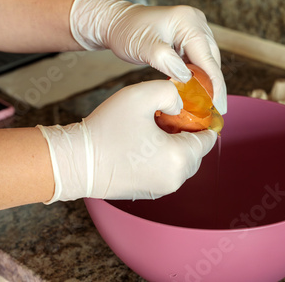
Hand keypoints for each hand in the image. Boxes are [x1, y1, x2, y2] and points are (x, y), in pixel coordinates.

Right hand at [37, 80, 216, 202]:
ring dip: (174, 144)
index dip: (203, 119)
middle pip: (196, 151)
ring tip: (153, 128)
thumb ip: (170, 91)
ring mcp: (162, 188)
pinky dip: (163, 157)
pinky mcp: (149, 192)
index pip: (208, 138)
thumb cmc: (106, 130)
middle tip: (167, 116)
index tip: (190, 107)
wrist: (75, 162)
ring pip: (182, 161)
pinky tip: (143, 143)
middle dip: (187, 132)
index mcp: (180, 158)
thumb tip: (180, 105)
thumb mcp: (140, 95)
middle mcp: (175, 179)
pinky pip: (167, 171)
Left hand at [69, 0, 226, 113]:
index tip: (218, 106)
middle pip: (212, 59)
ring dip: (207, 82)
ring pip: (207, 61)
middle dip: (214, 85)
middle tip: (216, 111)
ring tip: (210, 105)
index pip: (207, 58)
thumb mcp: (143, 47)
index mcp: (188, 22)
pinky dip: (198, 76)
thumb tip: (188, 78)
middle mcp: (196, 23)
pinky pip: (198, 60)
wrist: (115, 22)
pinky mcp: (187, 38)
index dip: (215, 84)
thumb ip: (166, 61)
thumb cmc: (126, 31)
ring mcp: (193, 29)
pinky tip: (198, 92)